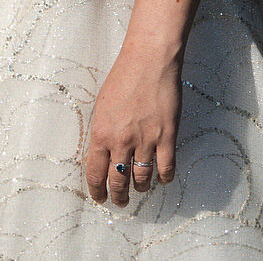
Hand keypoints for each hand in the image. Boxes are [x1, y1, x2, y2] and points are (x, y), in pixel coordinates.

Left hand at [85, 39, 181, 205]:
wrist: (149, 60)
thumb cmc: (123, 77)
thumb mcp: (102, 106)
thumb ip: (102, 132)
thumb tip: (103, 154)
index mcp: (101, 133)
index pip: (95, 174)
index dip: (97, 191)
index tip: (100, 197)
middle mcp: (121, 141)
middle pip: (118, 182)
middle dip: (118, 196)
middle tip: (120, 201)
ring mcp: (145, 140)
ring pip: (141, 179)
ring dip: (140, 188)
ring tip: (140, 189)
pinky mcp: (167, 136)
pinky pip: (166, 168)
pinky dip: (164, 178)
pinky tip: (162, 178)